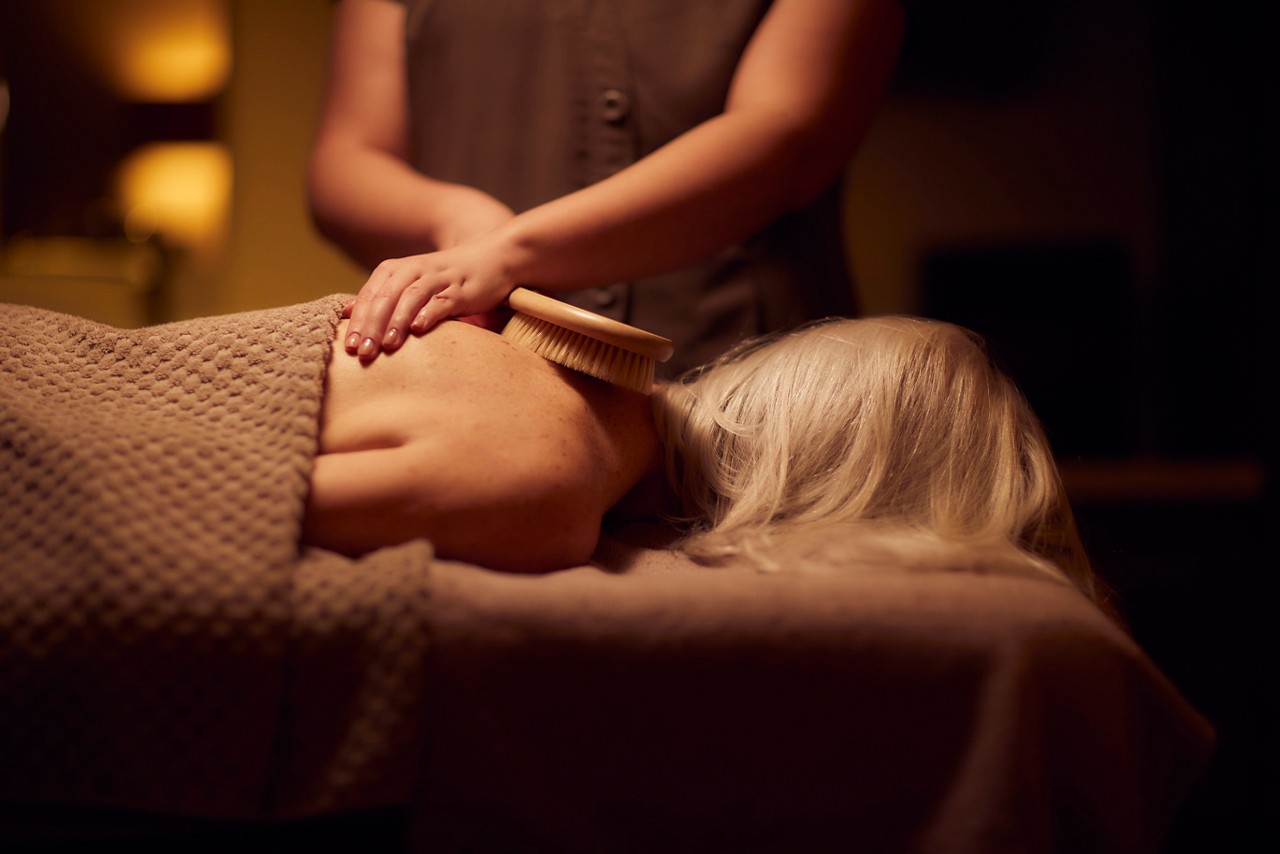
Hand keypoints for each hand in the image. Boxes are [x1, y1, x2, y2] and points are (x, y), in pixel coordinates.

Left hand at [342, 236, 516, 359]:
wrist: (492, 259)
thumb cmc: (445, 279)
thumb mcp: (409, 283)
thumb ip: (380, 297)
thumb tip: (347, 313)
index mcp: (396, 270)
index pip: (370, 296)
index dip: (358, 321)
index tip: (348, 348)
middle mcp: (413, 270)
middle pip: (386, 298)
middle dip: (372, 326)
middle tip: (363, 352)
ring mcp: (438, 278)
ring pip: (411, 298)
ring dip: (396, 322)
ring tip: (387, 346)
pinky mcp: (460, 289)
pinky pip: (441, 300)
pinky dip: (429, 313)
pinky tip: (418, 329)